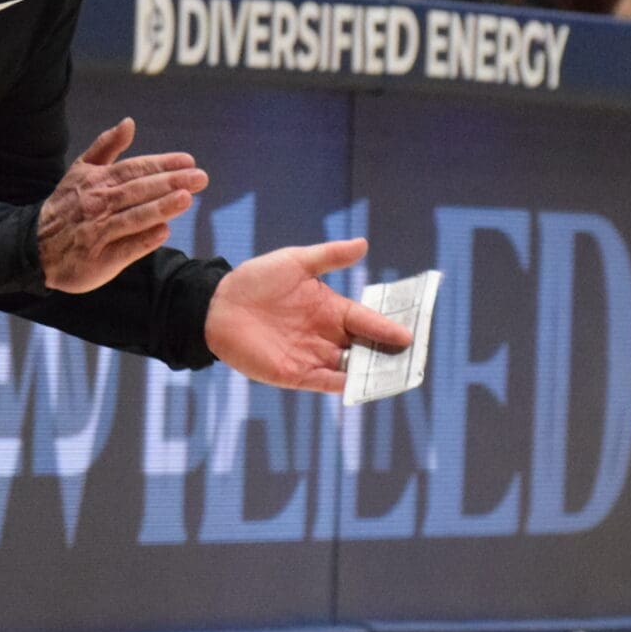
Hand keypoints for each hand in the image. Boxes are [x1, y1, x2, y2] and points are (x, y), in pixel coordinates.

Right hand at [36, 117, 205, 293]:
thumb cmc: (67, 206)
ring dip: (159, 208)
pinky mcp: (99, 260)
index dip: (162, 164)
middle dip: (170, 183)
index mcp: (97, 181)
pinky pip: (124, 249)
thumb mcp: (81, 170)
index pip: (134, 169)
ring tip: (186, 200)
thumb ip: (106, 146)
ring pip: (133, 217)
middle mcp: (98, 204)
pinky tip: (163, 233)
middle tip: (200, 178)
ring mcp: (99, 232)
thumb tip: (129, 122)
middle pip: (137, 191)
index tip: (189, 161)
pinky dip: (143, 241)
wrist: (36, 246)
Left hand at [204, 237, 413, 393]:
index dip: (387, 328)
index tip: (410, 336)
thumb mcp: (295, 261)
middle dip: (386, 355)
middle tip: (412, 362)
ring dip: (370, 373)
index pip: (366, 321)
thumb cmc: (256, 279)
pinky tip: (360, 388)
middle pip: (364, 348)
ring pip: (349, 368)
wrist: (218, 304)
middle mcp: (325, 335)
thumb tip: (363, 243)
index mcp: (330, 309)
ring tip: (395, 378)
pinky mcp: (294, 374)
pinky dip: (343, 386)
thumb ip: (329, 256)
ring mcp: (311, 356)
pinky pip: (324, 382)